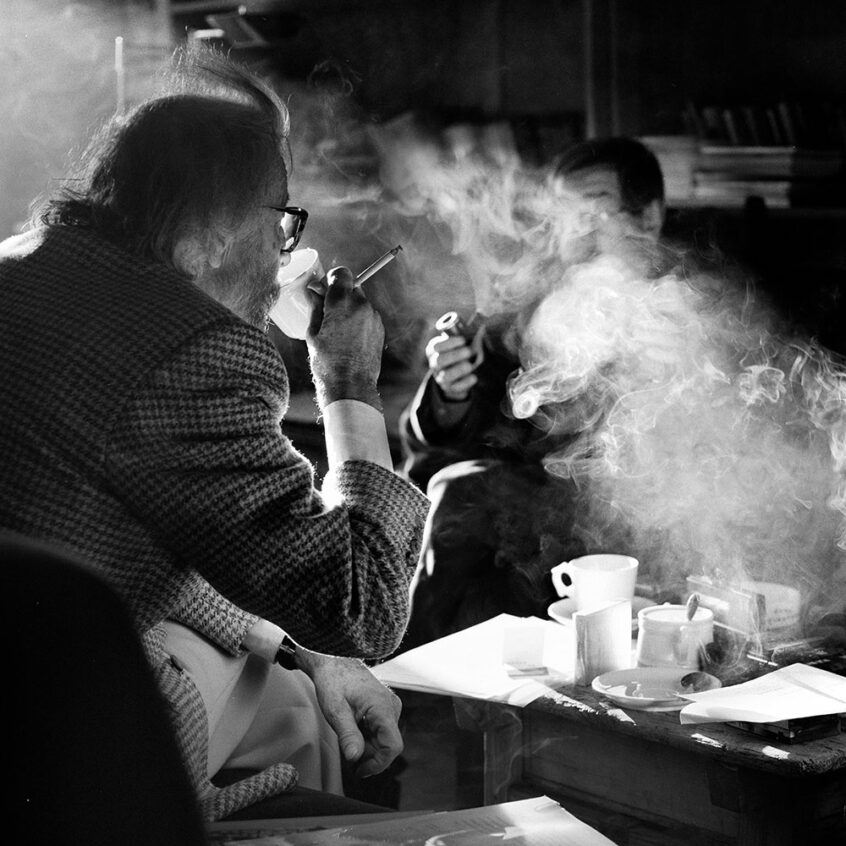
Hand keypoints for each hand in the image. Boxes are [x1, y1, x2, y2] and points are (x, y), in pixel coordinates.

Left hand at [295, 649, 402, 777]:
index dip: (378, 764)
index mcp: (382, 707)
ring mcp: (390, 706)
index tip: (359, 771)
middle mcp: (391, 707)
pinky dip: (367, 736)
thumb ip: (347, 735)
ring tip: (347, 735)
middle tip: (346, 752)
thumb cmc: (334, 681)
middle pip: (387, 745)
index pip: (393, 746)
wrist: (334, 661)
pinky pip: (381, 730)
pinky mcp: (385, 707)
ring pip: (384, 740)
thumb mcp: (335, 710)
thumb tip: (355, 758)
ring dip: (366, 746)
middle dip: (368, 755)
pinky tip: (353, 728)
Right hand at [306, 267, 384, 409]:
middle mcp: (361, 306)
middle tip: (327, 310)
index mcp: (342, 303)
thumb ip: (315, 307)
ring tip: (337, 328)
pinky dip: (358, 319)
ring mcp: (373, 317)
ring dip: (349, 307)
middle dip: (340, 294)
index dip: (331, 278)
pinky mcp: (380, 329)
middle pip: (352, 286)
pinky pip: (367, 315)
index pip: (341, 273)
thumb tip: (313, 291)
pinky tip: (348, 336)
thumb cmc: (327, 362)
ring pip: (360, 302)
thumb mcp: (313, 333)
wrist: (351, 386)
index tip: (323, 289)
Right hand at [426, 333, 478, 401]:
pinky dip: (465, 382)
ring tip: (470, 365)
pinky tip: (474, 377)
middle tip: (469, 351)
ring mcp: (440, 377)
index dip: (449, 343)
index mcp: (434, 350)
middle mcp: (434, 364)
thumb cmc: (459, 353)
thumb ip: (468, 336)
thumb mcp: (460, 344)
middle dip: (454, 355)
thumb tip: (482, 326)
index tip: (463, 340)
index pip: (436, 346)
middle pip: (439, 361)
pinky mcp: (449, 388)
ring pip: (445, 375)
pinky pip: (455, 387)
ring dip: (459, 369)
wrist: (457, 375)